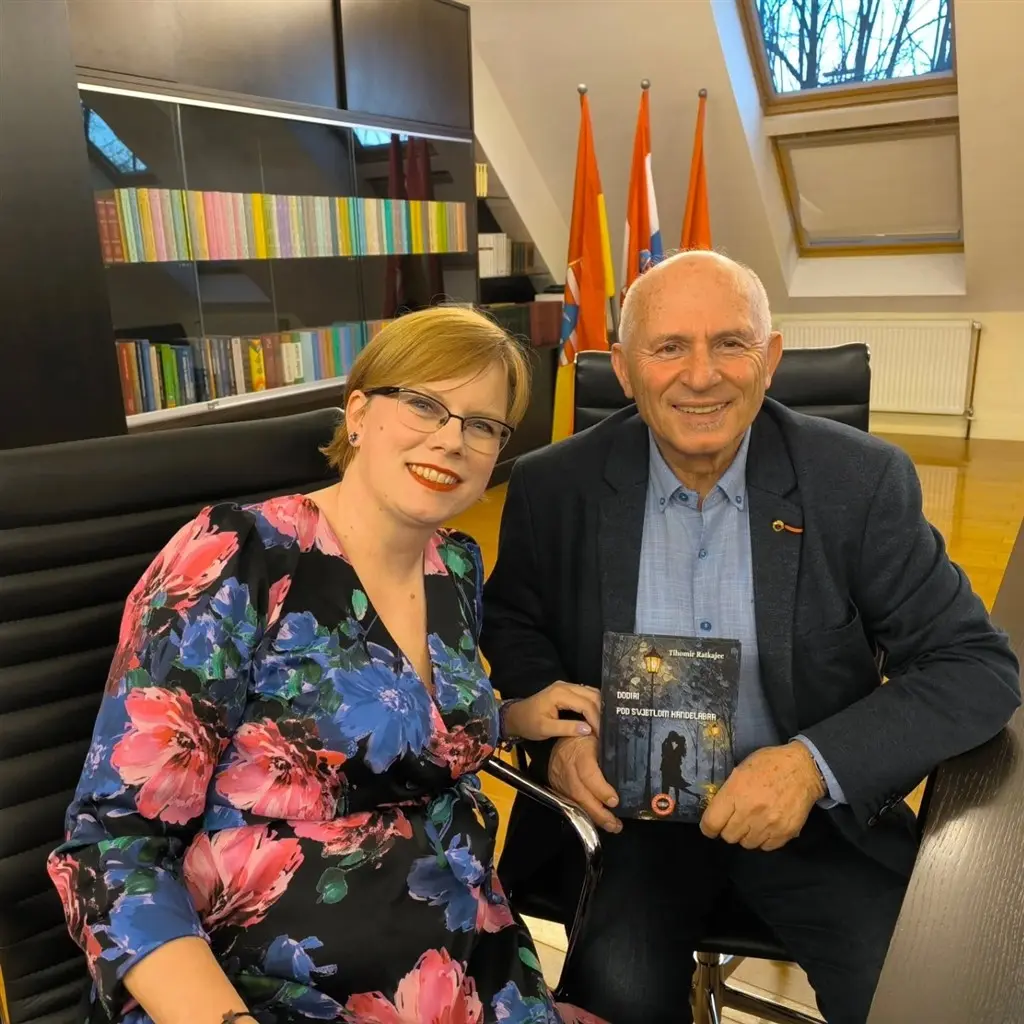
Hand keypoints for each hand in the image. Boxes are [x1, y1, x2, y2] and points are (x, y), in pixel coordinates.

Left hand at [501, 682, 600, 741]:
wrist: (516, 716)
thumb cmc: (528, 723)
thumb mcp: (545, 729)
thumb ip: (567, 728)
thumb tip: (588, 729)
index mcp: (559, 694)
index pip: (585, 704)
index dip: (596, 719)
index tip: (601, 734)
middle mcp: (565, 686)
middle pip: (592, 695)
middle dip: (601, 712)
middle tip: (605, 730)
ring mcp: (566, 686)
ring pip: (591, 693)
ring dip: (599, 707)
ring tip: (603, 724)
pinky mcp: (567, 690)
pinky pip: (586, 694)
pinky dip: (594, 704)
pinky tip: (597, 716)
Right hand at [549, 735, 621, 833]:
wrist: (559, 735)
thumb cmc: (584, 735)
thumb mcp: (598, 733)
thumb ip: (611, 745)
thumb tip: (632, 752)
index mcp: (580, 753)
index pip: (588, 774)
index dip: (601, 790)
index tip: (614, 801)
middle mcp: (568, 769)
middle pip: (581, 794)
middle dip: (598, 812)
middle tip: (615, 823)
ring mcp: (561, 780)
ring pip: (575, 802)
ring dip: (594, 817)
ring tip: (612, 826)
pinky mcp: (558, 788)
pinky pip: (571, 804)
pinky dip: (585, 814)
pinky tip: (599, 821)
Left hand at [699, 741, 825, 850]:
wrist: (804, 769)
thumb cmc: (770, 763)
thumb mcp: (742, 769)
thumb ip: (728, 791)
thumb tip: (718, 809)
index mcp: (736, 792)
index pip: (712, 822)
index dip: (708, 827)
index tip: (710, 827)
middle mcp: (750, 811)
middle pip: (728, 836)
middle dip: (728, 829)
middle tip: (736, 819)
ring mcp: (768, 824)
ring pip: (746, 844)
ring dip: (746, 835)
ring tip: (753, 822)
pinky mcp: (784, 833)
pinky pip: (765, 847)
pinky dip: (763, 839)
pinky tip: (766, 826)